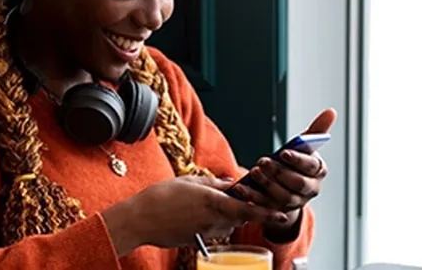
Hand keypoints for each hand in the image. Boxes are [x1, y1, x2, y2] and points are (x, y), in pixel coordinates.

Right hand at [102, 176, 288, 255]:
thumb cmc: (161, 196)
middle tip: (255, 203)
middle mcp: (212, 219)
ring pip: (227, 226)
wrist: (140, 219)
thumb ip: (213, 183)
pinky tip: (197, 214)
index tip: (281, 213)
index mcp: (212, 201)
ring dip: (229, 217)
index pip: (247, 209)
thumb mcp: (189, 181)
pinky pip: (213, 232)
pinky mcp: (196, 240)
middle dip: (249, 212)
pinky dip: (213, 224)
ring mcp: (204, 232)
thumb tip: (229, 182)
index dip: (266, 212)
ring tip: (213, 205)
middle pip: (241, 218)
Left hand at [229, 108, 333, 230]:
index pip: (311, 167)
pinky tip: (241, 188)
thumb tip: (332, 111)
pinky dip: (252, 198)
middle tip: (263, 161)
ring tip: (253, 171)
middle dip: (279, 172)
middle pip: (297, 184)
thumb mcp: (305, 146)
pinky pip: (266, 207)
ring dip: (267, 185)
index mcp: (318, 172)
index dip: (298, 160)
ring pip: (283, 197)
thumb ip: (317, 130)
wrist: (288, 186)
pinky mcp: (279, 211)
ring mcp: (296, 203)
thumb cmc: (297, 161)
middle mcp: (310, 190)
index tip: (284, 152)